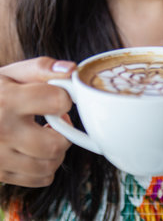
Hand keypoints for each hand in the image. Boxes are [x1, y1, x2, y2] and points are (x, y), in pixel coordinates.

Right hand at [0, 57, 75, 186]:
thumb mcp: (12, 73)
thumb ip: (42, 68)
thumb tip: (71, 70)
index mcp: (8, 100)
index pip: (57, 101)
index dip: (64, 97)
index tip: (57, 97)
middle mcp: (2, 131)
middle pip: (55, 144)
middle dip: (64, 131)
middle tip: (56, 120)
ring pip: (50, 165)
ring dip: (57, 150)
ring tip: (45, 133)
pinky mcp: (0, 173)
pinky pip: (41, 178)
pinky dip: (46, 166)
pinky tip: (36, 150)